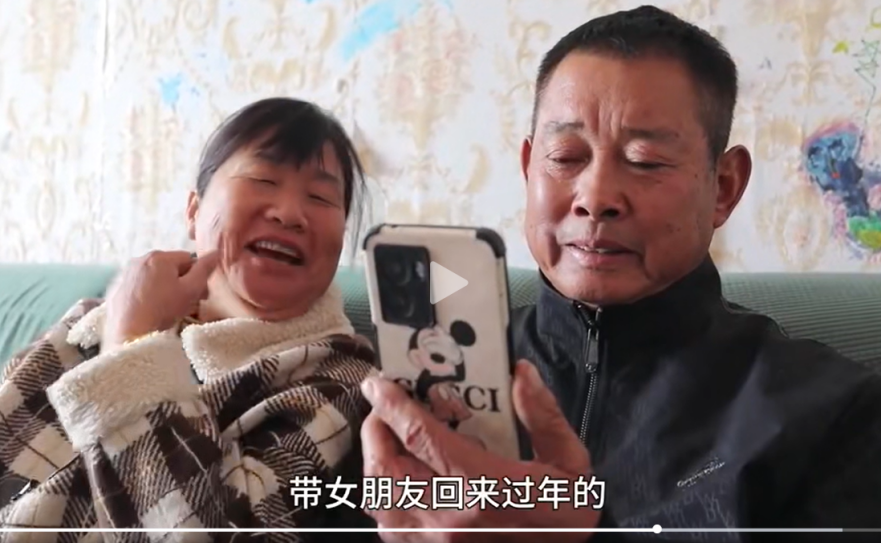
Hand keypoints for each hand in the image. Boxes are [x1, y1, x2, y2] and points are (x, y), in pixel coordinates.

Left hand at [102, 250, 218, 350]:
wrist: (130, 334)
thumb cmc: (163, 309)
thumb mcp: (191, 290)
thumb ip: (205, 269)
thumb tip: (216, 252)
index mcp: (160, 257)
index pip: (189, 259)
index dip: (198, 277)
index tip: (201, 296)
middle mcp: (141, 259)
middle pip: (172, 267)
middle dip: (183, 282)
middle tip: (189, 303)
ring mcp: (127, 273)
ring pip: (157, 277)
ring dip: (167, 288)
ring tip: (171, 308)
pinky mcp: (119, 288)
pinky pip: (142, 286)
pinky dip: (151, 294)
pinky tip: (153, 310)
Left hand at [360, 360, 600, 542]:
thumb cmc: (565, 517)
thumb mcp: (570, 463)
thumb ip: (543, 416)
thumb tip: (521, 373)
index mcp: (485, 488)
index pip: (422, 438)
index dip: (394, 406)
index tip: (379, 383)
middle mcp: (451, 518)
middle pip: (386, 468)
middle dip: (377, 429)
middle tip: (385, 405)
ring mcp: (435, 542)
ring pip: (379, 498)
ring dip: (378, 462)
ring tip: (392, 437)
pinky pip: (388, 524)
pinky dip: (384, 495)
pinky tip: (402, 477)